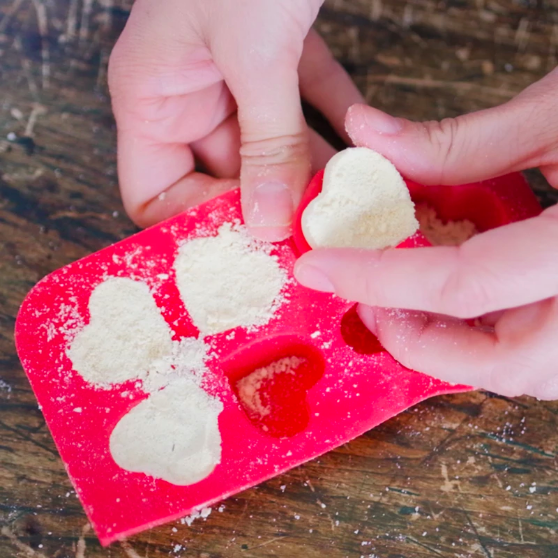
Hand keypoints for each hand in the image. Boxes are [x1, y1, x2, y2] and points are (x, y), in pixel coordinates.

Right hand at [108, 0, 363, 239]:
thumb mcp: (253, 53)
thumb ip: (266, 142)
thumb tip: (269, 221)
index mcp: (151, 99)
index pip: (155, 195)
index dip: (198, 224)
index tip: (253, 240)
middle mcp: (186, 95)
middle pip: (221, 179)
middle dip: (269, 205)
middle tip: (316, 229)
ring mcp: (231, 77)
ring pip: (267, 149)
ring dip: (309, 171)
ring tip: (350, 198)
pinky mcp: (273, 56)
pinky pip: (300, 106)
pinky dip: (332, 124)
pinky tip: (366, 146)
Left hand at [295, 68, 557, 399]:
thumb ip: (457, 141)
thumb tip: (365, 134)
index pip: (461, 286)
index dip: (377, 278)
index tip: (318, 268)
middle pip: (504, 365)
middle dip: (422, 341)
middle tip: (374, 300)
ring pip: (528, 372)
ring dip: (458, 345)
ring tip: (412, 299)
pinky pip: (546, 354)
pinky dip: (494, 335)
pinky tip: (470, 296)